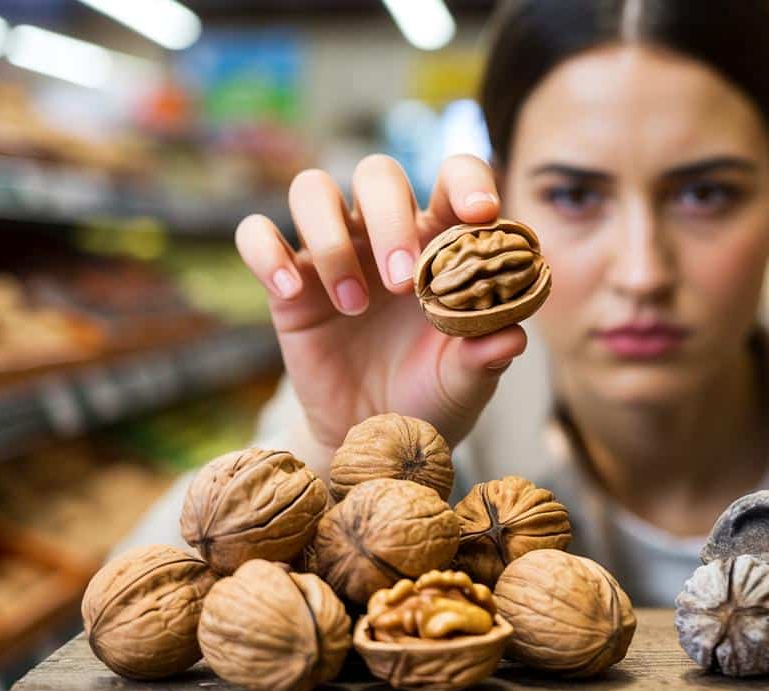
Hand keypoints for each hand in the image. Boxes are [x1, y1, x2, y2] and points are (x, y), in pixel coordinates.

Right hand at [236, 154, 527, 449]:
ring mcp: (331, 251)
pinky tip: (289, 290)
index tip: (480, 214)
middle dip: (390, 220)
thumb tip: (512, 337)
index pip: (452, 178)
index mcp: (438, 240)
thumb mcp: (465, 383)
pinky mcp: (286, 281)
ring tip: (353, 305)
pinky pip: (256, 234)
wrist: (374, 438)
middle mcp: (382, 232)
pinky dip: (266, 251)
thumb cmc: (431, 395)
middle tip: (402, 284)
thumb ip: (486, 357)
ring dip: (331, 239)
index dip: (467, 182)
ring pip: (313, 189)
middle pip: (378, 174)